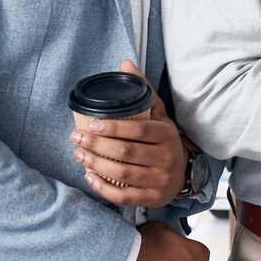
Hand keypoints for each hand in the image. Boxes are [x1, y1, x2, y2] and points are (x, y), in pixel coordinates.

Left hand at [72, 60, 190, 206]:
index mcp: (166, 135)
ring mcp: (159, 180)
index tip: (92, 123)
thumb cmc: (164, 140)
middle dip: (97, 145)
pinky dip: (103, 188)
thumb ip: (142, 90)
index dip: (114, 128)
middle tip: (77, 138)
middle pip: (126, 153)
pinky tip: (89, 177)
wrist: (183, 172)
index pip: (139, 131)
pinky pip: (124, 196)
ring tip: (78, 155)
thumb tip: (125, 63)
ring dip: (95, 165)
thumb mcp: (158, 114)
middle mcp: (166, 158)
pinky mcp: (152, 198)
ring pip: (122, 174)